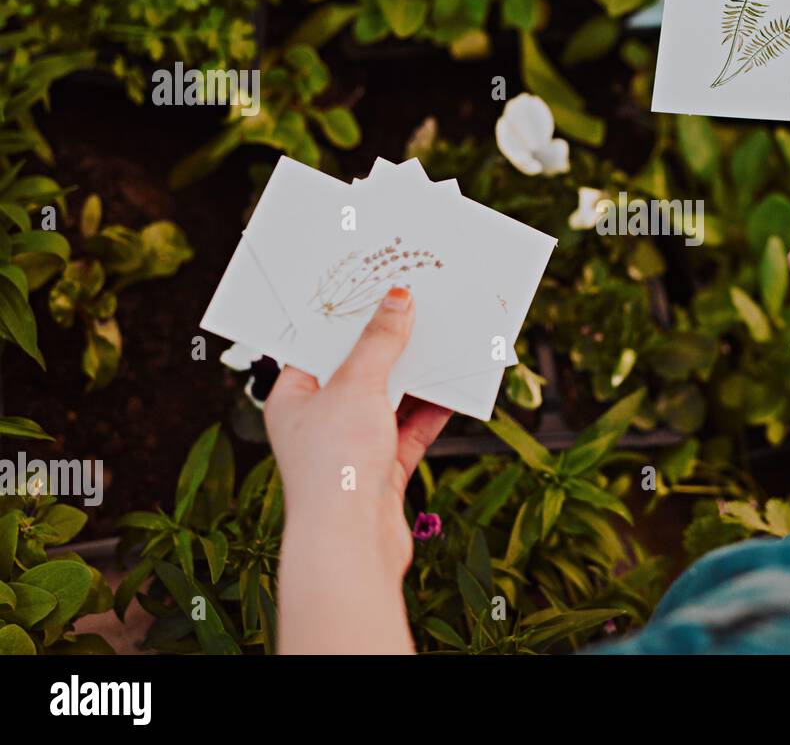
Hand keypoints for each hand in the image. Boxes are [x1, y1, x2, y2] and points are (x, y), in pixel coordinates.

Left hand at [264, 287, 450, 576]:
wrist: (351, 543)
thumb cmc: (333, 466)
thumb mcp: (357, 386)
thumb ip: (380, 342)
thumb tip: (396, 299)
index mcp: (293, 398)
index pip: (319, 346)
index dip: (348, 316)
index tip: (376, 288)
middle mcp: (319, 421)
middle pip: (359, 370)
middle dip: (391, 344)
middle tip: (418, 307)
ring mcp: (352, 446)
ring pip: (389, 399)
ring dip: (417, 375)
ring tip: (444, 341)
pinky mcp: (382, 470)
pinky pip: (411, 429)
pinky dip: (432, 409)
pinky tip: (454, 388)